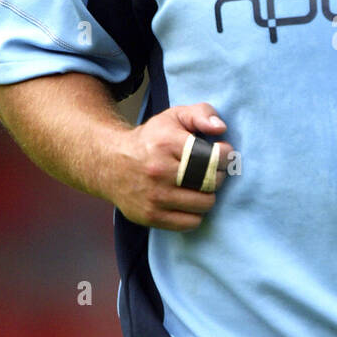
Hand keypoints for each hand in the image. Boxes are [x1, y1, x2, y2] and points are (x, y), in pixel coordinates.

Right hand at [108, 103, 234, 229]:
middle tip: (209, 170)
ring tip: (199, 185)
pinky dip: (195, 213)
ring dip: (207, 195)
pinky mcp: (150, 216)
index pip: (213, 156)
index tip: (221, 153)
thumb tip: (220, 129)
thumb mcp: (174, 117)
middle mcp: (159, 170)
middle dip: (217, 175)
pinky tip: (188, 201)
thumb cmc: (151, 139)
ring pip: (204, 204)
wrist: (111, 164)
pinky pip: (191, 222)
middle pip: (211, 181)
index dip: (225, 156)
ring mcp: (154, 196)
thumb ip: (202, 113)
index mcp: (166, 143)